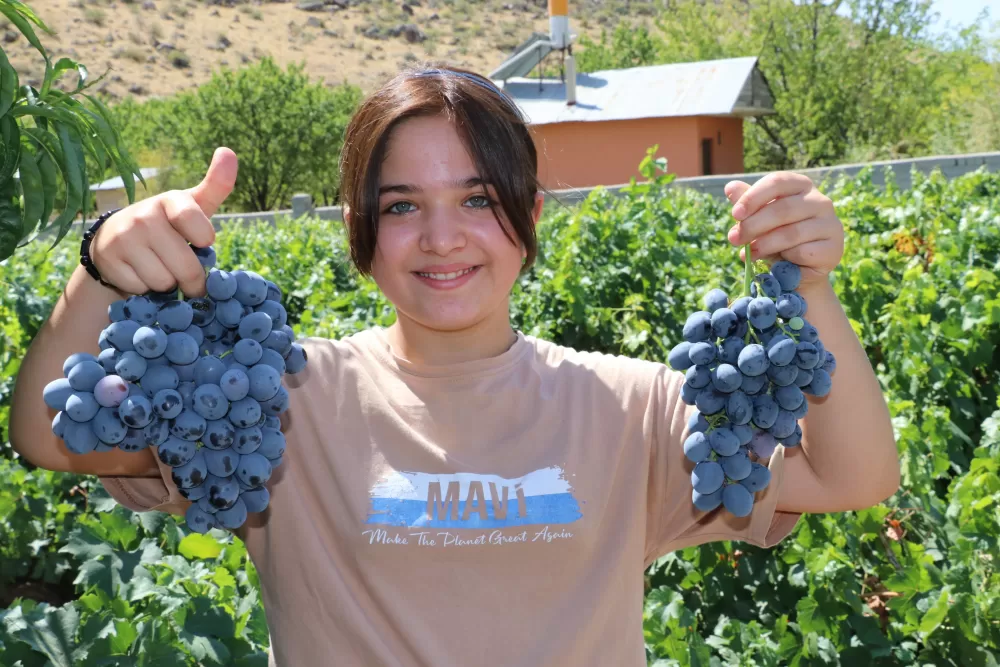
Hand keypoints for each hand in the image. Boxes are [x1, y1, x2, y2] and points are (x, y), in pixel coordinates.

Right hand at [91, 147, 237, 297]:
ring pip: (163, 282)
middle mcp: (144, 215)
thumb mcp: (193, 206)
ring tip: (158, 268)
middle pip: (186, 267)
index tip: (202, 241)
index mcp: (170, 201)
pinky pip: (141, 289)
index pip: (197, 225)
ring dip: (167, 285)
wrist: (117, 240)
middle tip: (186, 273)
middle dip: (192, 280)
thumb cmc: (169, 225)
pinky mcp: (108, 260)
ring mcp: (123, 237)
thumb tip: (228, 150)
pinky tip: (138, 273)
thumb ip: (216, 185)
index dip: (204, 240)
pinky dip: (145, 290)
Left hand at [724, 172, 843, 287]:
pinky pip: (803, 252)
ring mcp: (830, 224)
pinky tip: (776, 263)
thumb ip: (748, 204)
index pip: (777, 182)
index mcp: (801, 186)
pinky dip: (784, 259)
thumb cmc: (777, 237)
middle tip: (734, 239)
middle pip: (782, 209)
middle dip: (753, 226)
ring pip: (791, 233)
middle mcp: (820, 201)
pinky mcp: (833, 248)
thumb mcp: (760, 219)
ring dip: (764, 245)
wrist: (799, 269)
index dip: (753, 197)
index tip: (735, 214)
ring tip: (748, 254)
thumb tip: (730, 187)